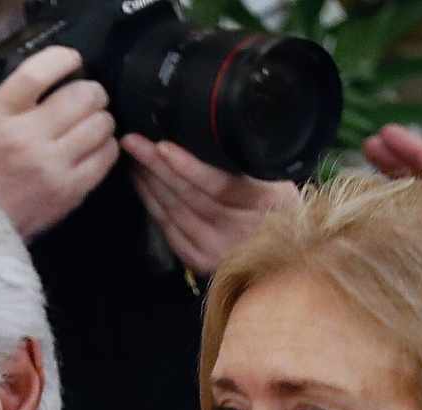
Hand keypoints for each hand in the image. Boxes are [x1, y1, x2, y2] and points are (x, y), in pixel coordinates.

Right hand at [0, 46, 117, 238]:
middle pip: (82, 97)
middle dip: (91, 92)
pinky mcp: (68, 192)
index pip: (38, 73)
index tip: (71, 60)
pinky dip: (105, 148)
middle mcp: (27, 138)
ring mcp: (51, 167)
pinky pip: (104, 158)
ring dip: (101, 119)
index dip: (62, 59)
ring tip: (93, 122)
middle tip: (87, 97)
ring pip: (100, 126)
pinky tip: (95, 147)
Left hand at [122, 134, 299, 275]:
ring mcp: (217, 251)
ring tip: (134, 157)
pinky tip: (142, 186)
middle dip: (157, 167)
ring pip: (175, 213)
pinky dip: (153, 206)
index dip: (189, 167)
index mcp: (263, 206)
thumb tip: (221, 136)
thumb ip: (251, 168)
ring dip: (150, 184)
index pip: (220, 186)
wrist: (287, 259)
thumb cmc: (282, 212)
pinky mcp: (200, 262)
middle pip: (190, 197)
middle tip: (134, 141)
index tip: (163, 146)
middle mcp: (238, 232)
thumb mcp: (280, 185)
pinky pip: (169, 230)